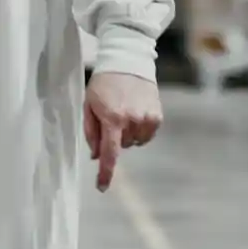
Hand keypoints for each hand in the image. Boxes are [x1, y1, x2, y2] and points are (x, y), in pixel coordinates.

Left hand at [84, 71, 162, 192]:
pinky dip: (139, 130)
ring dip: (127, 134)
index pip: (110, 153)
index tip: (102, 187)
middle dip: (114, 137)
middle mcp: (132, 121)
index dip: (106, 172)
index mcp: (112, 118)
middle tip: (111, 116)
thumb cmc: (103, 83)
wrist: (127, 61)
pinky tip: (135, 113)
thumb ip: (91, 132)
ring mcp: (147, 119)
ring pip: (135, 143)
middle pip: (122, 146)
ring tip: (124, 112)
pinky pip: (147, 136)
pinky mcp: (158, 116)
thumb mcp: (89, 104)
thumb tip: (96, 156)